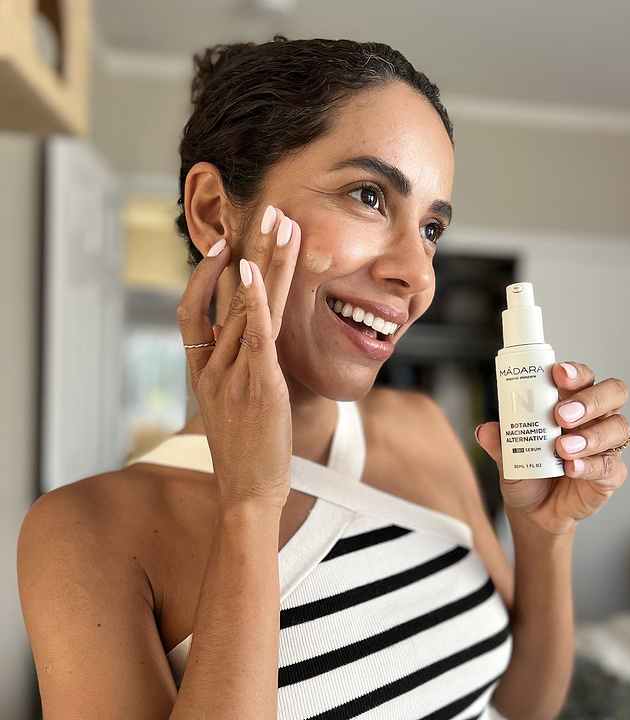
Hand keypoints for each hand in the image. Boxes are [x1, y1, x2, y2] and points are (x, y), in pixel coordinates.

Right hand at [177, 206, 300, 509]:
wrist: (248, 494)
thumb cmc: (247, 453)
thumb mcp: (233, 407)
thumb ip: (235, 373)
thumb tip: (249, 349)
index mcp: (202, 370)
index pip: (193, 311)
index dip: (204, 275)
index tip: (224, 245)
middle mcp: (213, 366)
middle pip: (223, 296)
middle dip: (245, 250)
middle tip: (264, 212)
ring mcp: (233, 374)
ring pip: (245, 306)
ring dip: (263, 260)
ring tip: (280, 221)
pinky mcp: (259, 386)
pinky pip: (255, 336)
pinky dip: (253, 301)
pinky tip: (256, 270)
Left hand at [475, 362, 629, 534]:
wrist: (533, 510)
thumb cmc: (527, 471)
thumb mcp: (507, 455)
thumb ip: (500, 441)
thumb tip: (485, 430)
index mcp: (571, 402)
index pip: (583, 377)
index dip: (575, 372)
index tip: (557, 374)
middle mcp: (595, 418)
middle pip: (613, 393)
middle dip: (589, 400)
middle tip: (561, 414)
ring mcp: (606, 445)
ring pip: (617, 427)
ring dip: (590, 435)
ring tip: (562, 448)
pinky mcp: (610, 475)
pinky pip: (610, 466)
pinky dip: (590, 465)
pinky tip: (571, 469)